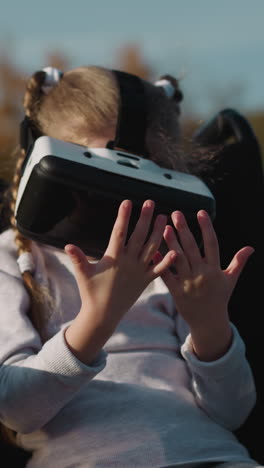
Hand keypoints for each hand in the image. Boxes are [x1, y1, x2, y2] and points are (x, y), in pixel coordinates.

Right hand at [64, 199, 175, 363]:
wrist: (103, 315)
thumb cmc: (91, 293)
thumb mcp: (83, 274)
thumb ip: (77, 258)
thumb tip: (67, 245)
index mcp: (113, 258)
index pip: (119, 233)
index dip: (123, 217)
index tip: (127, 203)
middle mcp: (129, 263)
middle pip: (139, 236)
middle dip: (145, 219)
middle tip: (150, 202)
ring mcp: (139, 272)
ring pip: (152, 249)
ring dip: (158, 232)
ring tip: (163, 217)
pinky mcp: (146, 281)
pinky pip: (159, 270)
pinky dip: (167, 261)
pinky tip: (176, 250)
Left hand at [160, 210, 253, 360]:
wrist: (209, 322)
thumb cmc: (220, 298)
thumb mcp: (230, 280)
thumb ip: (238, 262)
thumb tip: (251, 248)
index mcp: (215, 269)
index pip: (211, 244)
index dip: (206, 228)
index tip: (201, 212)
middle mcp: (202, 274)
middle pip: (192, 249)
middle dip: (184, 230)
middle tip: (176, 214)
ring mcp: (188, 284)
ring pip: (179, 260)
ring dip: (171, 244)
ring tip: (164, 228)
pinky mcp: (177, 292)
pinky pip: (167, 277)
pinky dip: (160, 265)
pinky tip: (153, 252)